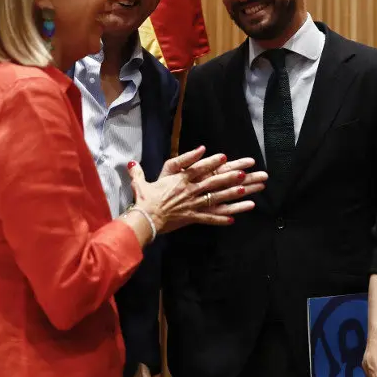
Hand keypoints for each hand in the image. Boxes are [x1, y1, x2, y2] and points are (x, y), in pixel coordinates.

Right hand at [129, 146, 267, 231]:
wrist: (144, 220)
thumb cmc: (143, 201)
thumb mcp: (140, 184)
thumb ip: (138, 173)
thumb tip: (131, 163)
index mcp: (178, 180)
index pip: (198, 168)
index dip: (212, 162)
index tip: (224, 157)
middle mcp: (188, 190)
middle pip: (212, 182)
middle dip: (228, 177)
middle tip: (243, 173)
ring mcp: (192, 204)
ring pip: (215, 199)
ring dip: (230, 195)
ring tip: (245, 192)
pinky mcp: (192, 218)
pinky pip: (209, 218)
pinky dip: (220, 219)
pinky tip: (233, 220)